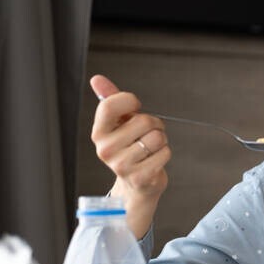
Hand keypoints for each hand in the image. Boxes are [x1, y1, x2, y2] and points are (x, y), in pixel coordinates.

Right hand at [89, 75, 170, 238]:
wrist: (136, 185)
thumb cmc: (130, 148)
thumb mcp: (119, 123)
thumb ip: (112, 100)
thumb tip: (97, 79)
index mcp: (98, 133)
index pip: (110, 106)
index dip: (129, 101)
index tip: (135, 107)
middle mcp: (105, 149)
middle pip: (143, 121)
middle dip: (154, 125)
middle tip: (147, 135)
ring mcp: (122, 165)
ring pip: (157, 137)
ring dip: (161, 140)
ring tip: (151, 148)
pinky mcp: (140, 177)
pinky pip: (165, 153)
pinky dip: (165, 153)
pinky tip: (155, 160)